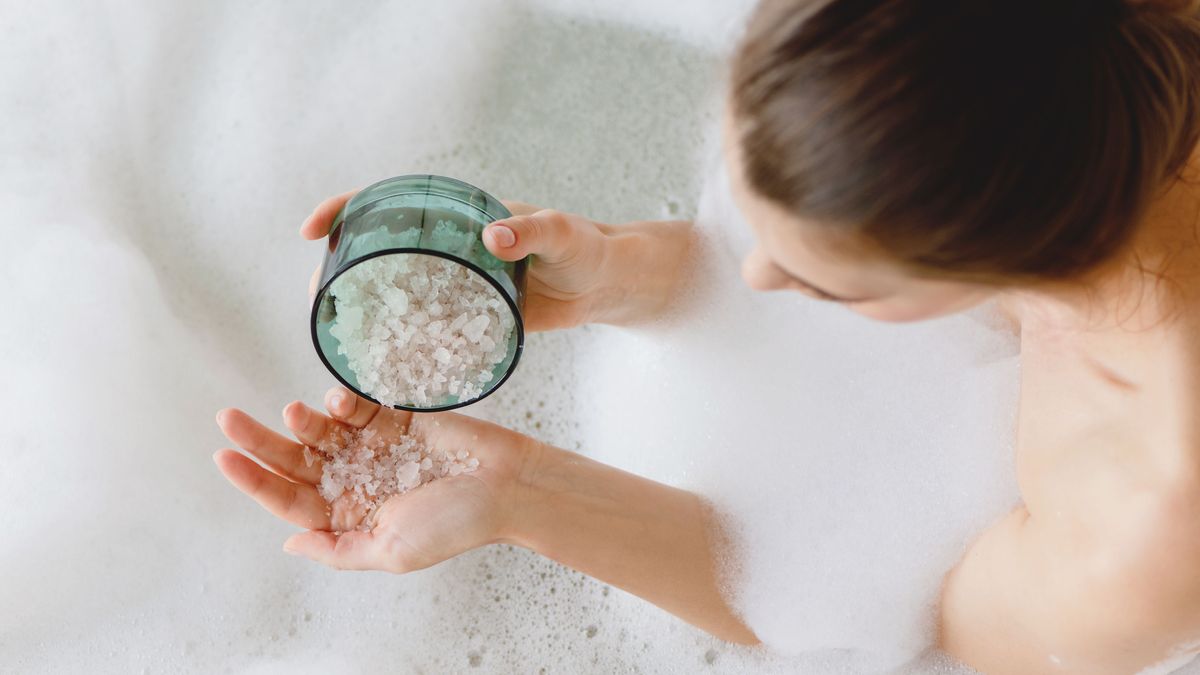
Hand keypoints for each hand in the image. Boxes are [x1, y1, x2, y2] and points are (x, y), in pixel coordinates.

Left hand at [213, 386, 539, 571]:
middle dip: (260, 441)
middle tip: (228, 418)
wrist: (506, 485)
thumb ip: (337, 549)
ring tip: (296, 413)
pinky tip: (336, 403)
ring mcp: (375, 450)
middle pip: (295, 462)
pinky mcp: (396, 421)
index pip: (289, 499)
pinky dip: (341, 404)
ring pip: (320, 433)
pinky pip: (357, 409)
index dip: (255, 479)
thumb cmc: (456, 525)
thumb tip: (287, 545)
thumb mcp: (390, 552)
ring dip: (302, 422)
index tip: (223, 457)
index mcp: (350, 518)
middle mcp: (356, 483)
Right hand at [300, 191, 692, 331]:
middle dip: (341, 267)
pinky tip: (384, 362)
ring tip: (338, 333)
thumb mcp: (561, 234)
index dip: (346, 209)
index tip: (314, 229)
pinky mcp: (470, 315)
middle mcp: (449, 245)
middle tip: (320, 297)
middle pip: (379, 249)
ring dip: (364, 308)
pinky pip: (427, 325)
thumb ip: (533, 232)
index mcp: (459, 213)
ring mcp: (456, 282)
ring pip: (396, 290)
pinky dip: (404, 339)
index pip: (389, 201)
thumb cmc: (588, 248)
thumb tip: (495, 234)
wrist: (610, 284)